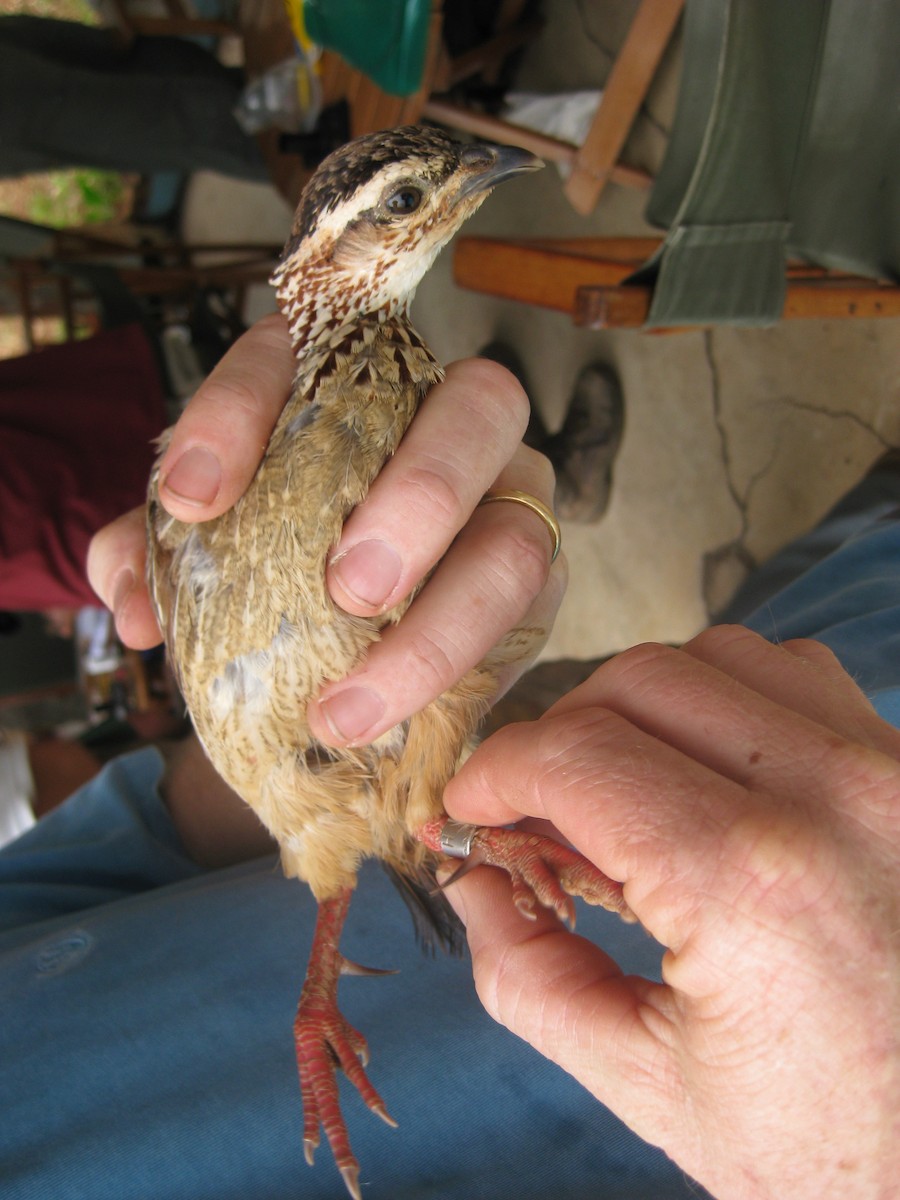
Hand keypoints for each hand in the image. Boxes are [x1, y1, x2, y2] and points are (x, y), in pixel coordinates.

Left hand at [88, 314, 564, 744]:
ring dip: (440, 629)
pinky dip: (457, 682)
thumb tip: (135, 605)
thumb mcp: (207, 546)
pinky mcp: (539, 590)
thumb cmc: (279, 552)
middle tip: (347, 589)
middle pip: (482, 407)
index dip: (239, 413)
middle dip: (421, 496)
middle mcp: (453, 418)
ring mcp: (512, 501)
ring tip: (348, 707)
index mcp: (350, 378)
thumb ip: (156, 556)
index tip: (188, 500)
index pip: (298, 353)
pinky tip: (388, 728)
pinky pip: (528, 629)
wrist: (355, 625)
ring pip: (518, 541)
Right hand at [441, 626, 899, 1199]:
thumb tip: (472, 879)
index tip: (471, 805)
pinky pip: (799, 676)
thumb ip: (528, 975)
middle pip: (637, 682)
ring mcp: (891, 772)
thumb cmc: (829, 1146)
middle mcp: (833, 800)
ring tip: (625, 786)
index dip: (495, 770)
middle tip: (538, 807)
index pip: (574, 755)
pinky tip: (710, 771)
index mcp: (750, 885)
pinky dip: (731, 698)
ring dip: (645, 704)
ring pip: (719, 656)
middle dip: (558, 735)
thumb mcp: (651, 1085)